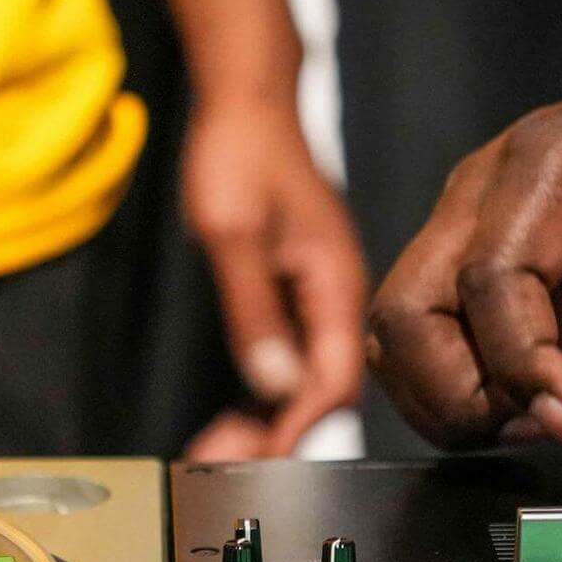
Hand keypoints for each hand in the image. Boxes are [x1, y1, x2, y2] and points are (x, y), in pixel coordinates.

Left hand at [181, 95, 368, 458]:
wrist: (246, 103)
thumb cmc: (240, 153)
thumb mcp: (232, 233)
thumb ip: (254, 310)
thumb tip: (272, 382)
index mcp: (335, 283)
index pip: (335, 381)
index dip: (300, 427)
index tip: (261, 458)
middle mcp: (337, 296)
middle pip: (326, 390)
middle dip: (282, 434)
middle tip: (224, 455)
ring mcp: (319, 296)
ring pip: (310, 379)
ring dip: (273, 418)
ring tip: (224, 442)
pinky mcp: (300, 292)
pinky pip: (295, 357)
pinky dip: (268, 391)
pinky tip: (240, 409)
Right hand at [367, 45, 561, 449]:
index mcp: (550, 162)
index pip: (492, 277)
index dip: (521, 364)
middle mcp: (479, 192)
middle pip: (406, 311)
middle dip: (456, 394)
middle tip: (536, 429)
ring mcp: (458, 226)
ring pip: (393, 331)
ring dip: (441, 398)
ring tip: (524, 424)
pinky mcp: (459, 263)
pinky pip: (415, 338)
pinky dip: (446, 388)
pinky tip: (513, 406)